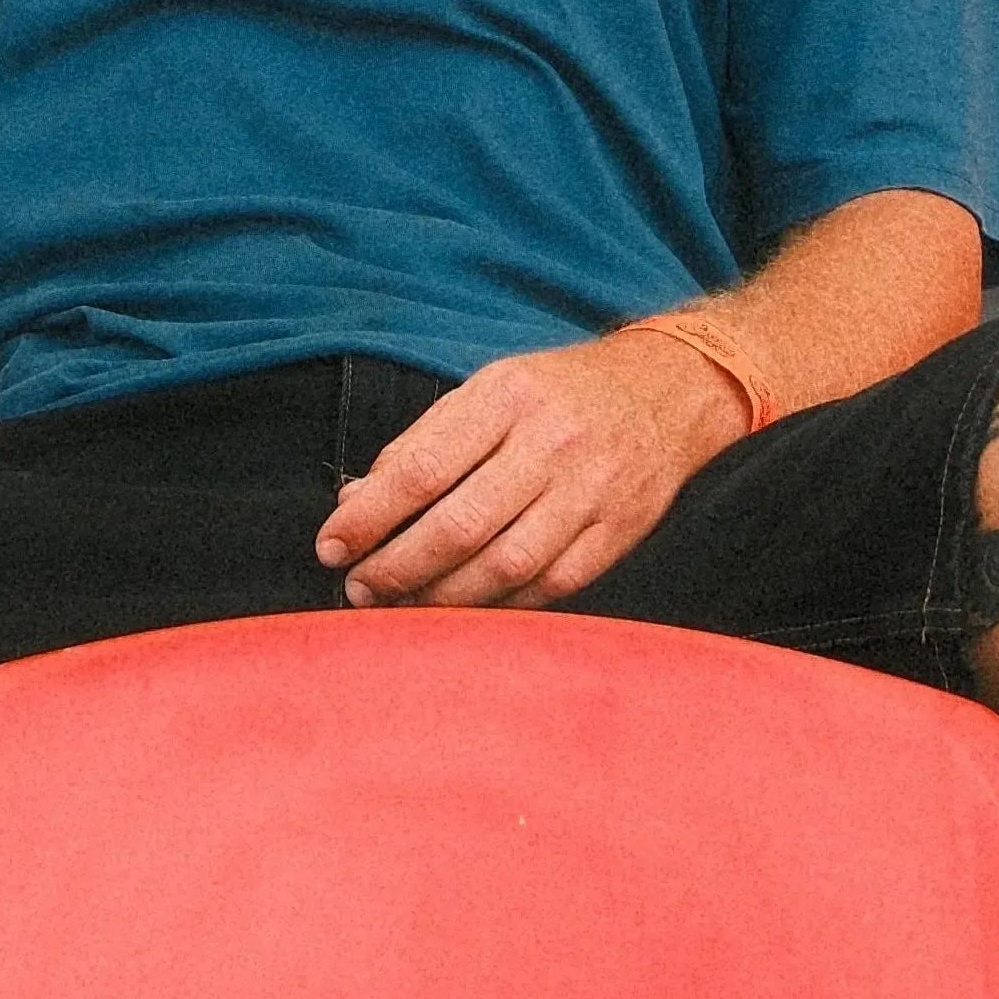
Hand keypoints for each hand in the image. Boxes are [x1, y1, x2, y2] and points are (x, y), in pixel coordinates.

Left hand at [313, 329, 747, 608]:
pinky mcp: (618, 533)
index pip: (423, 466)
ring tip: (400, 604)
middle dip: (397, 565)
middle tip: (358, 586)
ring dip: (441, 597)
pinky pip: (548, 585)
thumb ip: (424, 442)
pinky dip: (498, 604)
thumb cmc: (557, 393)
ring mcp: (591, 491)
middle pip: (460, 524)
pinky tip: (463, 609)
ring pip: (503, 565)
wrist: (667, 392)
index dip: (370, 515)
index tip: (332, 544)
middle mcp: (552, 443)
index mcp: (508, 396)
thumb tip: (358, 501)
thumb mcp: (488, 388)